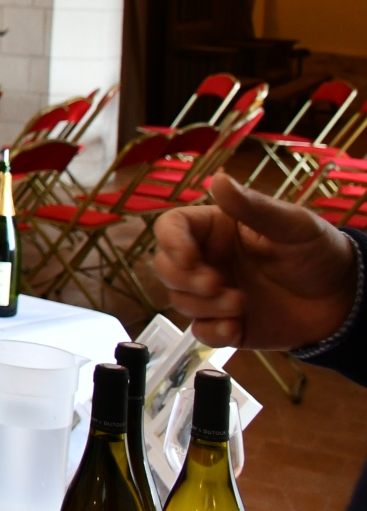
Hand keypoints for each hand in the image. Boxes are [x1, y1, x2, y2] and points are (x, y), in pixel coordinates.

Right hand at [153, 172, 358, 349]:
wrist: (346, 301)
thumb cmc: (319, 252)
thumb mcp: (291, 225)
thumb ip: (252, 206)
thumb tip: (218, 178)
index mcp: (215, 230)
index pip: (171, 228)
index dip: (171, 241)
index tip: (189, 256)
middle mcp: (209, 260)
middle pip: (165, 267)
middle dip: (185, 279)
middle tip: (218, 284)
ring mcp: (215, 294)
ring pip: (179, 300)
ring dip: (204, 305)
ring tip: (241, 304)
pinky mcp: (227, 325)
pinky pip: (200, 332)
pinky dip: (211, 331)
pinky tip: (236, 327)